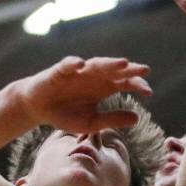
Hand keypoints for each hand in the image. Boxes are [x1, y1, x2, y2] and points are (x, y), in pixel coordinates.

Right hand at [13, 56, 151, 132]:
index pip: (125, 82)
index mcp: (104, 87)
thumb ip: (111, 119)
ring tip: (122, 64)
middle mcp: (94, 76)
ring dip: (109, 63)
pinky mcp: (58, 71)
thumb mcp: (91, 122)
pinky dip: (73, 63)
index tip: (148, 93)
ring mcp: (77, 72)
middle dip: (129, 69)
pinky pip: (67, 65)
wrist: (38, 108)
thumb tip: (137, 118)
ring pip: (96, 64)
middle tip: (144, 69)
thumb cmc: (66, 113)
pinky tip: (80, 64)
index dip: (137, 85)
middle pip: (115, 70)